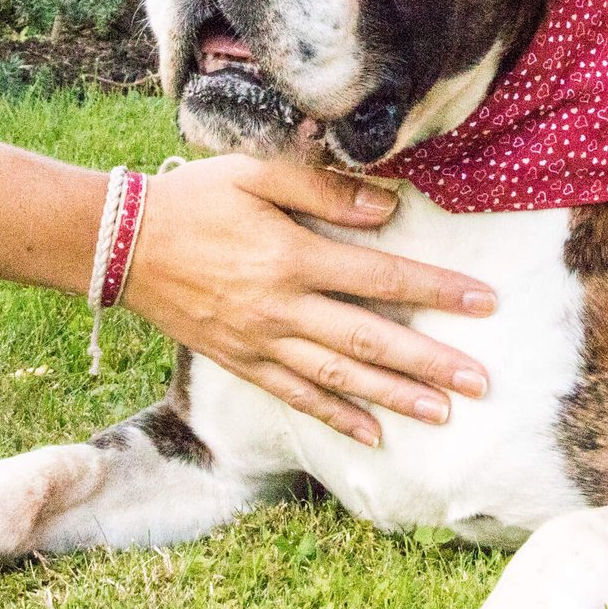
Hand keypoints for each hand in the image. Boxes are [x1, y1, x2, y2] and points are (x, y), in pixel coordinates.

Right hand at [122, 155, 494, 445]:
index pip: (382, 278)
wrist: (123, 243)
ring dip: (393, 398)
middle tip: (481, 382)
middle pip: (370, 340)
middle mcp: (282, 308)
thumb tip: (388, 207)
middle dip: (430, 363)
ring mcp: (260, 341)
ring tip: (442, 413)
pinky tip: (371, 436)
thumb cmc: (196, 198)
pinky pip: (294, 396)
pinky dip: (334, 417)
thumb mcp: (256, 172)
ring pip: (339, 377)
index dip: (437, 291)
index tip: (484, 302)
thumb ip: (323, 187)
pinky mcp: (240, 361)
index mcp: (292, 256)